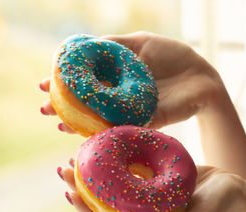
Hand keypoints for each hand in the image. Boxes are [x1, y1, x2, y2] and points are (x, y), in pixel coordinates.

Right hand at [39, 32, 225, 130]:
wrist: (201, 78)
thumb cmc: (174, 56)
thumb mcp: (141, 43)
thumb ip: (115, 45)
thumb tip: (83, 47)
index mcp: (116, 76)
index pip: (84, 81)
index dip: (63, 83)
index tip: (44, 84)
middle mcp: (118, 95)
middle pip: (86, 103)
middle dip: (64, 106)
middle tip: (44, 109)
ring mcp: (129, 111)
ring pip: (98, 119)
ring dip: (77, 122)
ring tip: (59, 124)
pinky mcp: (143, 124)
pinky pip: (120, 129)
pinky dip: (102, 132)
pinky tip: (85, 135)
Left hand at [58, 161, 245, 211]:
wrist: (234, 190)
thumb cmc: (219, 206)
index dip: (87, 210)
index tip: (69, 193)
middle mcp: (144, 208)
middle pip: (106, 200)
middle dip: (82, 187)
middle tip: (64, 168)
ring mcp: (149, 191)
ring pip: (115, 181)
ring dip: (96, 170)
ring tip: (77, 154)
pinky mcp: (156, 174)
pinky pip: (132, 165)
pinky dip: (117, 157)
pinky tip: (106, 143)